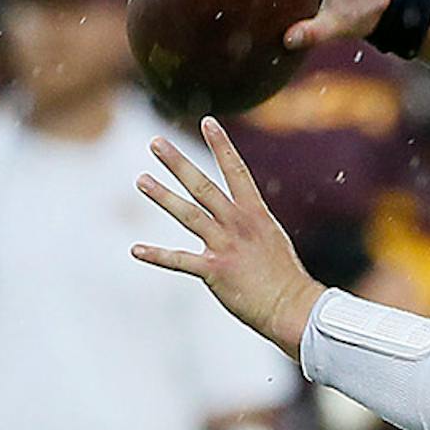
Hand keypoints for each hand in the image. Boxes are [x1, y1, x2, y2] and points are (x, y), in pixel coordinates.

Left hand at [133, 117, 323, 357]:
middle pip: (203, 186)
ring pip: (188, 214)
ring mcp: (225, 246)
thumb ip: (249, 225)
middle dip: (178, 163)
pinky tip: (136, 249)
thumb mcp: (270, 240)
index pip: (236, 171)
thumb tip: (237, 215)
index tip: (208, 122)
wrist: (293, 308)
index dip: (222, 145)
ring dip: (162, 195)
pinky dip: (156, 255)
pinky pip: (179, 260)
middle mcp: (238, 224)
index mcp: (255, 214)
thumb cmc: (283, 277)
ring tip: (141, 179)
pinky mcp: (214, 270)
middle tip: (156, 142)